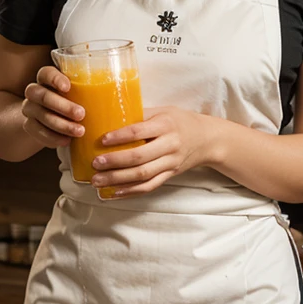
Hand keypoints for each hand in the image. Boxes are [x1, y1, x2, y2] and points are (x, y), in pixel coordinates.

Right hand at [21, 65, 84, 147]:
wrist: (48, 119)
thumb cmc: (72, 101)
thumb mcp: (79, 91)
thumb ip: (90, 88)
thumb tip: (123, 88)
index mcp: (46, 79)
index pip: (45, 73)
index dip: (55, 79)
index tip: (68, 87)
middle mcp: (34, 92)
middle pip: (42, 95)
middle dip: (62, 105)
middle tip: (81, 114)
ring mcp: (29, 109)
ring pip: (40, 115)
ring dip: (60, 124)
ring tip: (79, 131)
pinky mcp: (29, 126)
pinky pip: (37, 132)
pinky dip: (52, 137)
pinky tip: (66, 141)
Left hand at [90, 106, 211, 196]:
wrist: (206, 139)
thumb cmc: (179, 121)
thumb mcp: (163, 111)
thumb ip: (141, 115)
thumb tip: (110, 116)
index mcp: (165, 125)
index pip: (139, 131)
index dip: (119, 137)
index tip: (102, 140)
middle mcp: (169, 145)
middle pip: (139, 157)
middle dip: (115, 162)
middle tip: (96, 163)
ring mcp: (170, 163)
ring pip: (142, 175)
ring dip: (118, 180)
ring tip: (98, 181)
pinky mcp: (170, 175)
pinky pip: (149, 186)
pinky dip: (131, 191)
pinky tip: (114, 192)